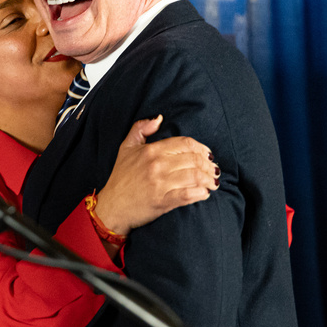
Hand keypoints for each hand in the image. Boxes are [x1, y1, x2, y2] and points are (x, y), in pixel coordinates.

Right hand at [93, 115, 218, 234]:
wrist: (112, 207)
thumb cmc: (120, 178)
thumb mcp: (126, 148)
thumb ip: (140, 129)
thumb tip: (159, 119)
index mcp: (151, 150)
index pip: (185, 143)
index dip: (202, 148)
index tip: (208, 155)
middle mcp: (157, 165)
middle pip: (194, 159)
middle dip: (209, 165)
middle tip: (214, 171)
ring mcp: (160, 183)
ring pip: (195, 176)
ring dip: (209, 180)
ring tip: (213, 183)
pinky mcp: (163, 201)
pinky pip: (189, 195)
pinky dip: (201, 193)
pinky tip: (204, 193)